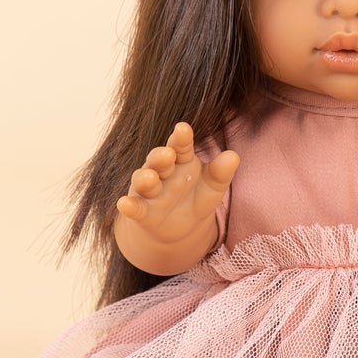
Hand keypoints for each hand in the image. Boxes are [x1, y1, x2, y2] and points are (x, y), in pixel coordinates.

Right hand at [115, 121, 239, 248]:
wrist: (182, 229)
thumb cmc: (197, 198)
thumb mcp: (214, 186)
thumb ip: (221, 172)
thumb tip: (234, 156)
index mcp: (181, 160)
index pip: (181, 146)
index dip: (181, 138)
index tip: (183, 129)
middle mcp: (162, 171)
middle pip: (159, 160)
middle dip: (161, 156)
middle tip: (168, 153)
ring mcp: (149, 191)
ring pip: (144, 181)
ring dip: (145, 178)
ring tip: (149, 177)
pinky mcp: (142, 211)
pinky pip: (135, 206)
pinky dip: (129, 205)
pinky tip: (123, 203)